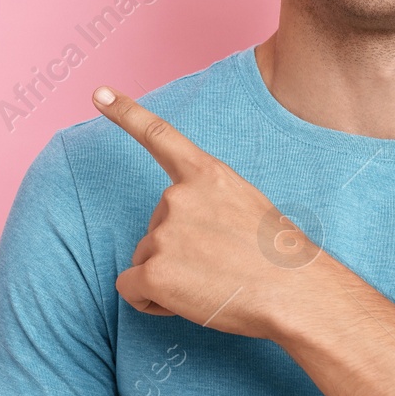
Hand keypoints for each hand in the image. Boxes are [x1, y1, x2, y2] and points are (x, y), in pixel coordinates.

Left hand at [91, 84, 327, 339]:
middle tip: (221, 266)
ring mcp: (163, 233)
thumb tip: (182, 233)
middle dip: (178, 251)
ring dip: (170, 278)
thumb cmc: (278, 259)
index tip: (99, 93)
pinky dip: (151, 301)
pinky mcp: (153, 272)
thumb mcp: (246, 206)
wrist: (294, 293)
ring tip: (213, 284)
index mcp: (205, 174)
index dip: (125, 112)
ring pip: (146, 260)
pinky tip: (187, 302)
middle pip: (155, 228)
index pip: (159, 135)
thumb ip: (209, 203)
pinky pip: (131, 289)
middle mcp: (176, 196)